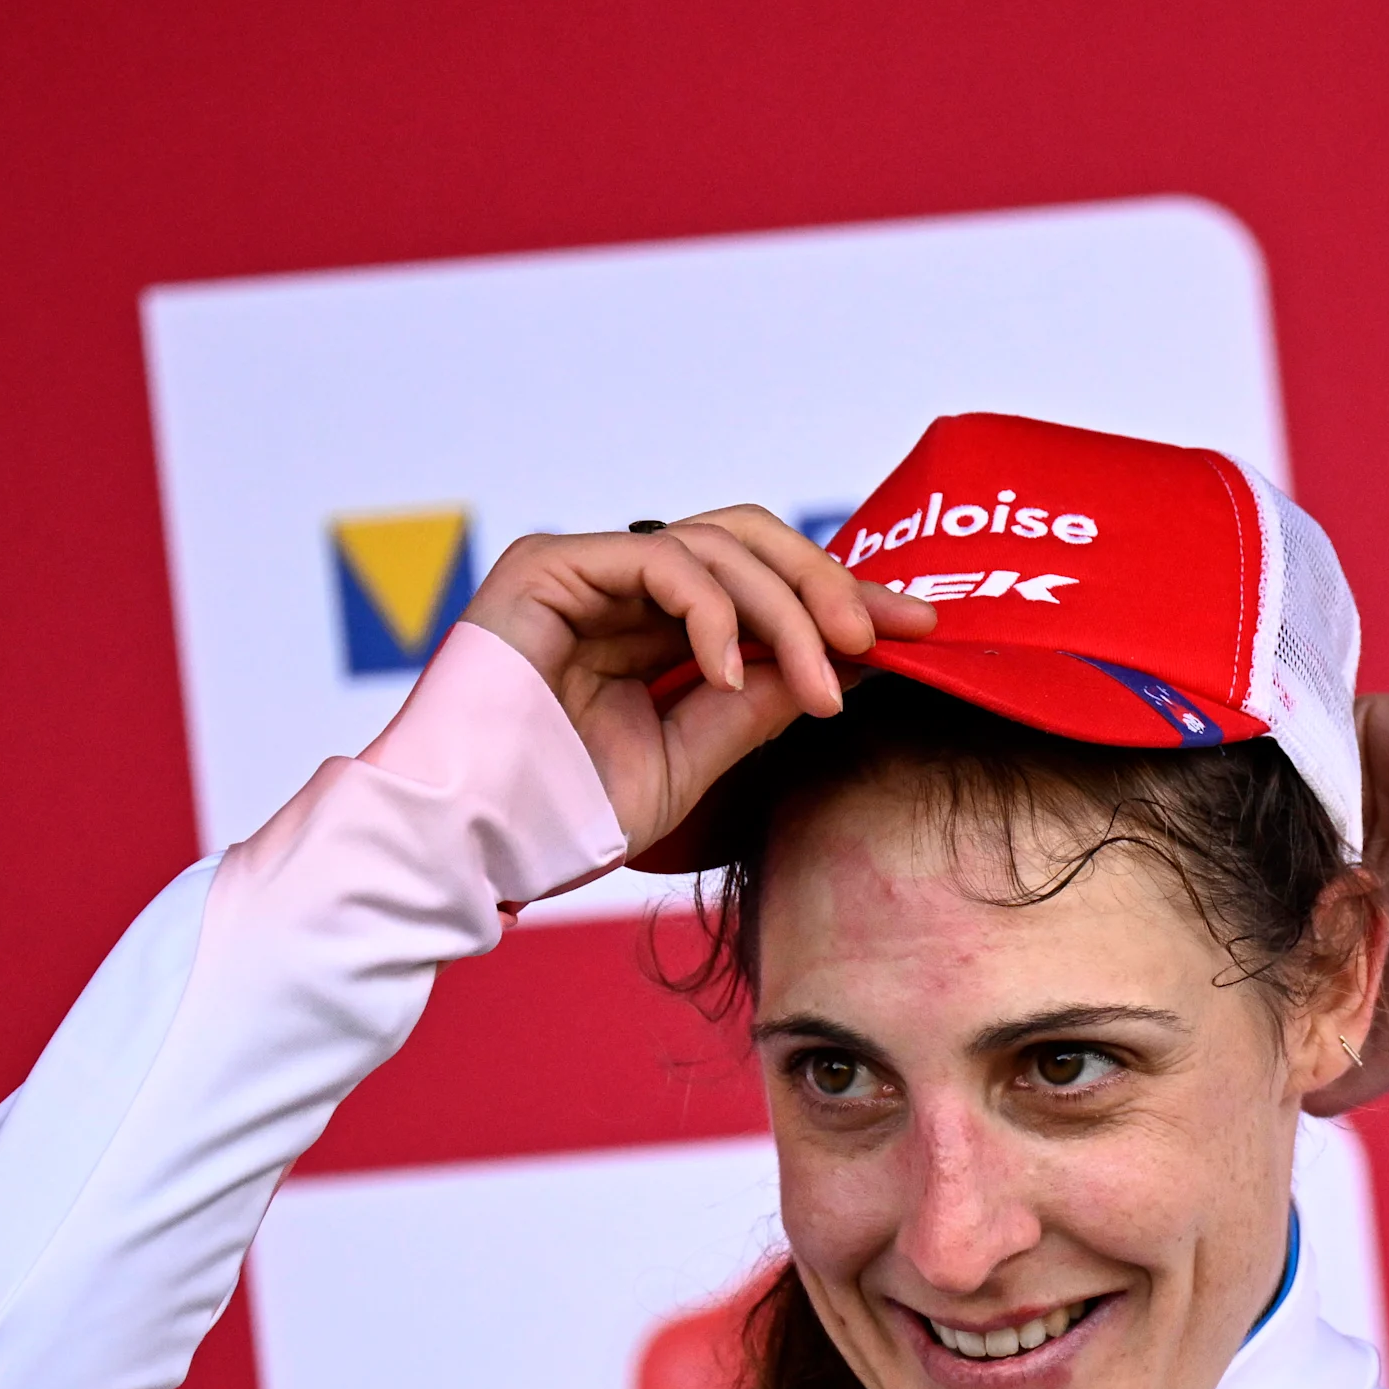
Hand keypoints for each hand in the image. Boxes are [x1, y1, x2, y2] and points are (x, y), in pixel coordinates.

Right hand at [455, 509, 935, 856]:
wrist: (468, 847)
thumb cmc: (559, 816)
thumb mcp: (691, 759)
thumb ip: (756, 706)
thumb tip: (843, 664)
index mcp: (652, 629)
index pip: (761, 586)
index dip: (842, 600)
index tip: (920, 630)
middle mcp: (621, 587)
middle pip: (751, 541)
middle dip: (830, 584)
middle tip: (884, 638)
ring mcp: (584, 570)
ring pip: (719, 544)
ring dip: (787, 608)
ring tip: (819, 680)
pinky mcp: (549, 566)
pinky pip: (661, 558)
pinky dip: (713, 610)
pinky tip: (732, 673)